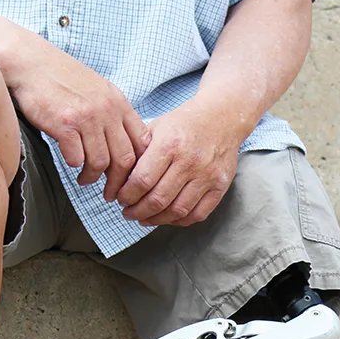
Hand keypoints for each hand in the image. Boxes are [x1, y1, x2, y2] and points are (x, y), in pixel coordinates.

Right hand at [7, 39, 149, 199]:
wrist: (31, 63)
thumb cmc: (62, 79)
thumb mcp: (98, 90)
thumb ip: (112, 114)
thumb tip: (122, 145)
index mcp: (118, 102)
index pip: (141, 142)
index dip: (138, 167)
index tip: (128, 180)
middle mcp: (106, 110)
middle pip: (125, 159)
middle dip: (118, 183)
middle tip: (109, 193)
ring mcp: (86, 117)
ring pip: (101, 163)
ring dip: (92, 177)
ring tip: (84, 179)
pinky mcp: (64, 124)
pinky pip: (76, 158)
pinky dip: (74, 165)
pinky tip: (70, 163)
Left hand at [116, 101, 240, 226]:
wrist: (221, 117)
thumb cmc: (183, 124)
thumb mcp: (156, 128)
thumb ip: (137, 152)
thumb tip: (118, 180)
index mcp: (170, 144)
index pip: (142, 181)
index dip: (127, 196)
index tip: (120, 199)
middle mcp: (190, 161)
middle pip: (157, 200)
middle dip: (137, 212)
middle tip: (128, 213)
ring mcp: (208, 175)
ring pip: (176, 211)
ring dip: (155, 220)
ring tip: (143, 218)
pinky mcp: (220, 186)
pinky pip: (197, 214)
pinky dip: (178, 221)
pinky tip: (166, 218)